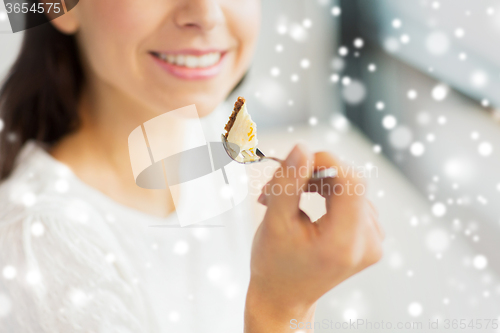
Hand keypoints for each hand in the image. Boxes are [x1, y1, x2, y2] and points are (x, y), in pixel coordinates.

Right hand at [245, 144, 383, 331]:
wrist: (284, 296)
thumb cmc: (275, 264)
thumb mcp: (275, 222)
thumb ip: (288, 182)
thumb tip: (302, 148)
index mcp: (344, 242)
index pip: (351, 181)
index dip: (325, 162)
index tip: (295, 161)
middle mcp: (367, 243)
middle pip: (350, 182)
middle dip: (312, 175)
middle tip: (276, 185)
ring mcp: (373, 242)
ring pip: (349, 188)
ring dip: (316, 184)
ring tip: (285, 198)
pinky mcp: (370, 238)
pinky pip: (352, 199)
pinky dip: (327, 195)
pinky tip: (304, 204)